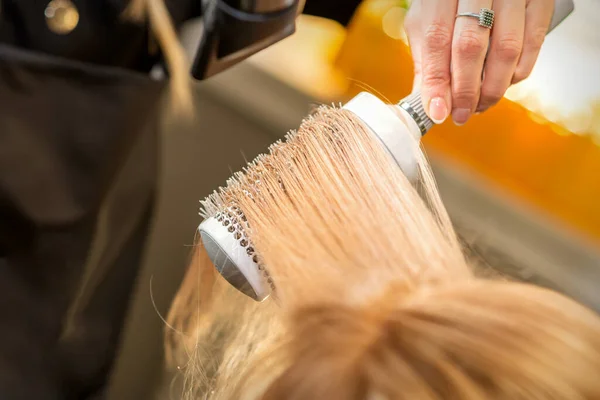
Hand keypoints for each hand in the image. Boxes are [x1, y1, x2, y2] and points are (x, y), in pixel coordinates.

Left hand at [405, 0, 553, 125]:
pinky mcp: (540, 0)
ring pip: (506, 49)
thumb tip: (429, 102)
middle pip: (471, 46)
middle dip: (465, 91)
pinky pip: (533, 44)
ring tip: (480, 106)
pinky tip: (504, 84)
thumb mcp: (427, 18)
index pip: (436, 40)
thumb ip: (426, 57)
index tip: (438, 112)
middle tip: (461, 115)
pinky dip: (518, 72)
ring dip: (493, 88)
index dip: (438, 81)